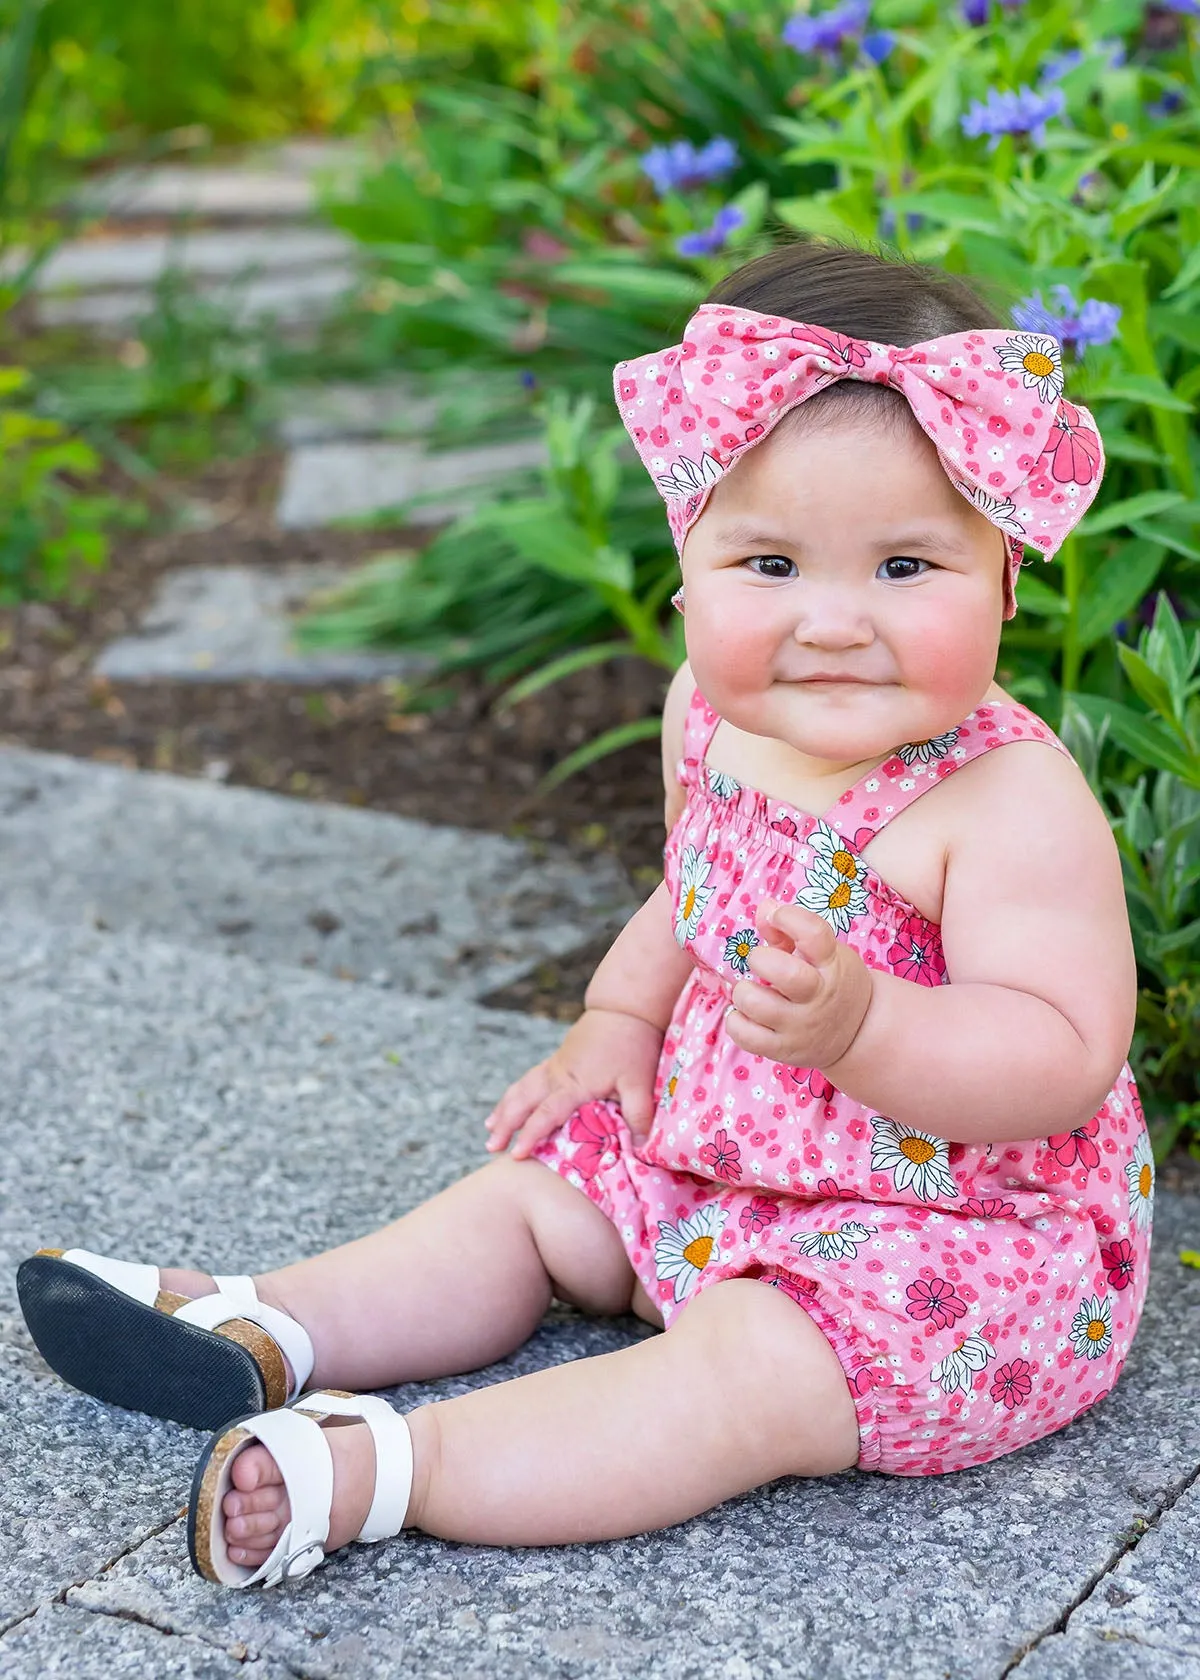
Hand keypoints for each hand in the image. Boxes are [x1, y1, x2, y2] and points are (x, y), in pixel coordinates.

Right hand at [484, 1007, 663, 1159]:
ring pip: (521, 1088)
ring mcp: (555, 1066)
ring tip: (490, 1129)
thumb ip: (638, 1115)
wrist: (623, 1009)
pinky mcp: (557, 1060)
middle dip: (506, 1125)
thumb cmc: (633, 1045)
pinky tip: (509, 1103)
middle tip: (491, 1147)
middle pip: (523, 1101)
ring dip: (504, 1109)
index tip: (516, 1154)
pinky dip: (514, 1093)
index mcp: (575, 1084)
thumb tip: (642, 1149)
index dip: (530, 1135)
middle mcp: (558, 1075)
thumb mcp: (639, 1082)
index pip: (546, 1114)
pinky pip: (529, 1079)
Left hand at [724, 899, 873, 1071]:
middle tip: (759, 961)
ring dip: (743, 991)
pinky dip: (736, 1021)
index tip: (776, 915)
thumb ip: (791, 930)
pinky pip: (746, 1036)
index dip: (788, 917)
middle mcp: (818, 997)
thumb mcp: (826, 953)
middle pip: (786, 974)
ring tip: (750, 990)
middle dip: (761, 959)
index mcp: (832, 965)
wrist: (858, 1034)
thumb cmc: (832, 982)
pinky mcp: (784, 1050)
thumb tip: (764, 908)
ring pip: (757, 1005)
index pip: (814, 934)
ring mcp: (800, 1026)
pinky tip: (746, 1013)